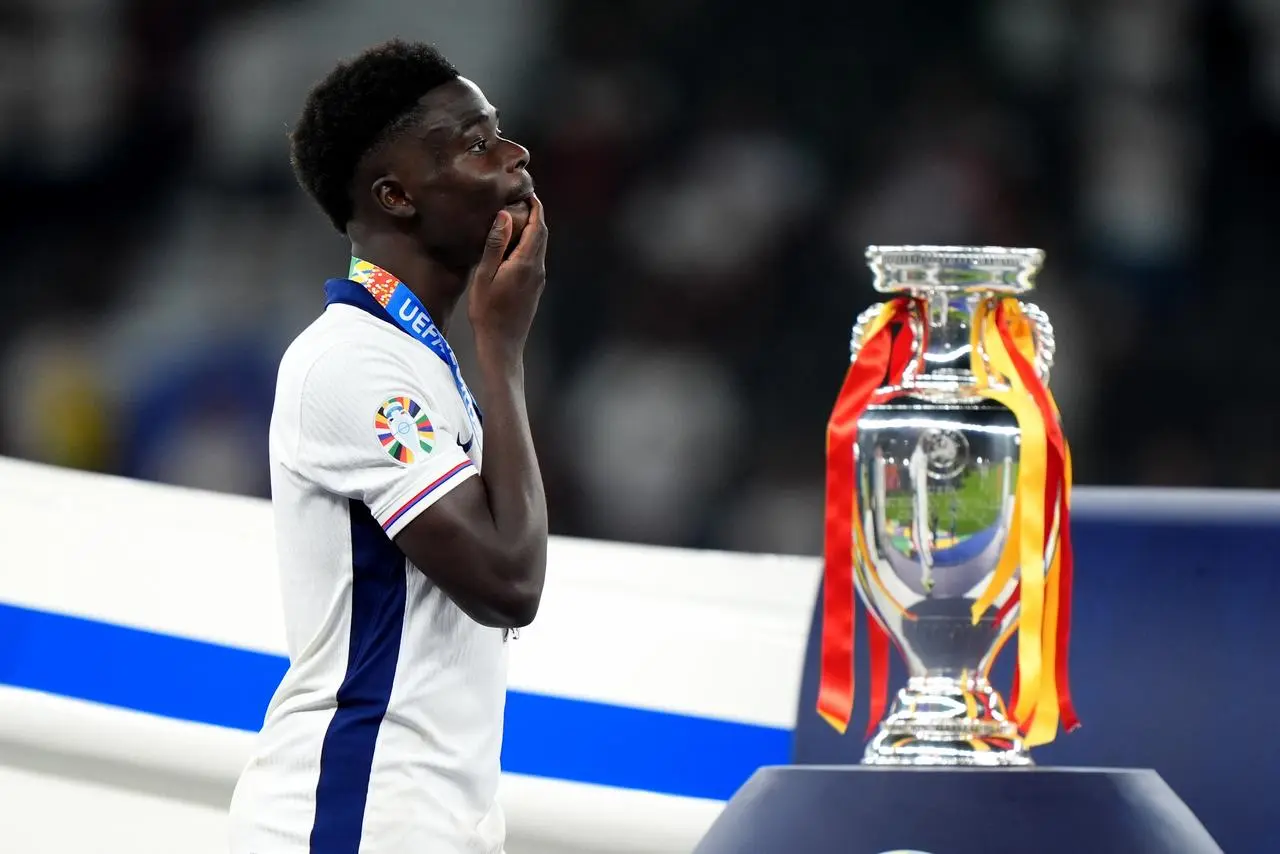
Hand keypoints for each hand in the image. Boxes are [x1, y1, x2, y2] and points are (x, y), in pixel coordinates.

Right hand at [467, 194, 547, 358]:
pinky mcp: (535, 287)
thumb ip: (495, 244)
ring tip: (514, 216)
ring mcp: (538, 279)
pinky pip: (535, 258)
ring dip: (532, 229)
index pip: (537, 226)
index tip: (526, 191)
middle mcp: (537, 269)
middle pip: (542, 233)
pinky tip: (512, 243)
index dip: (534, 206)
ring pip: (540, 246)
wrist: (502, 344)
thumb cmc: (487, 311)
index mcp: (526, 262)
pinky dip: (528, 244)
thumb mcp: (484, 276)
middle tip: (519, 199)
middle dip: (534, 214)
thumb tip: (504, 216)